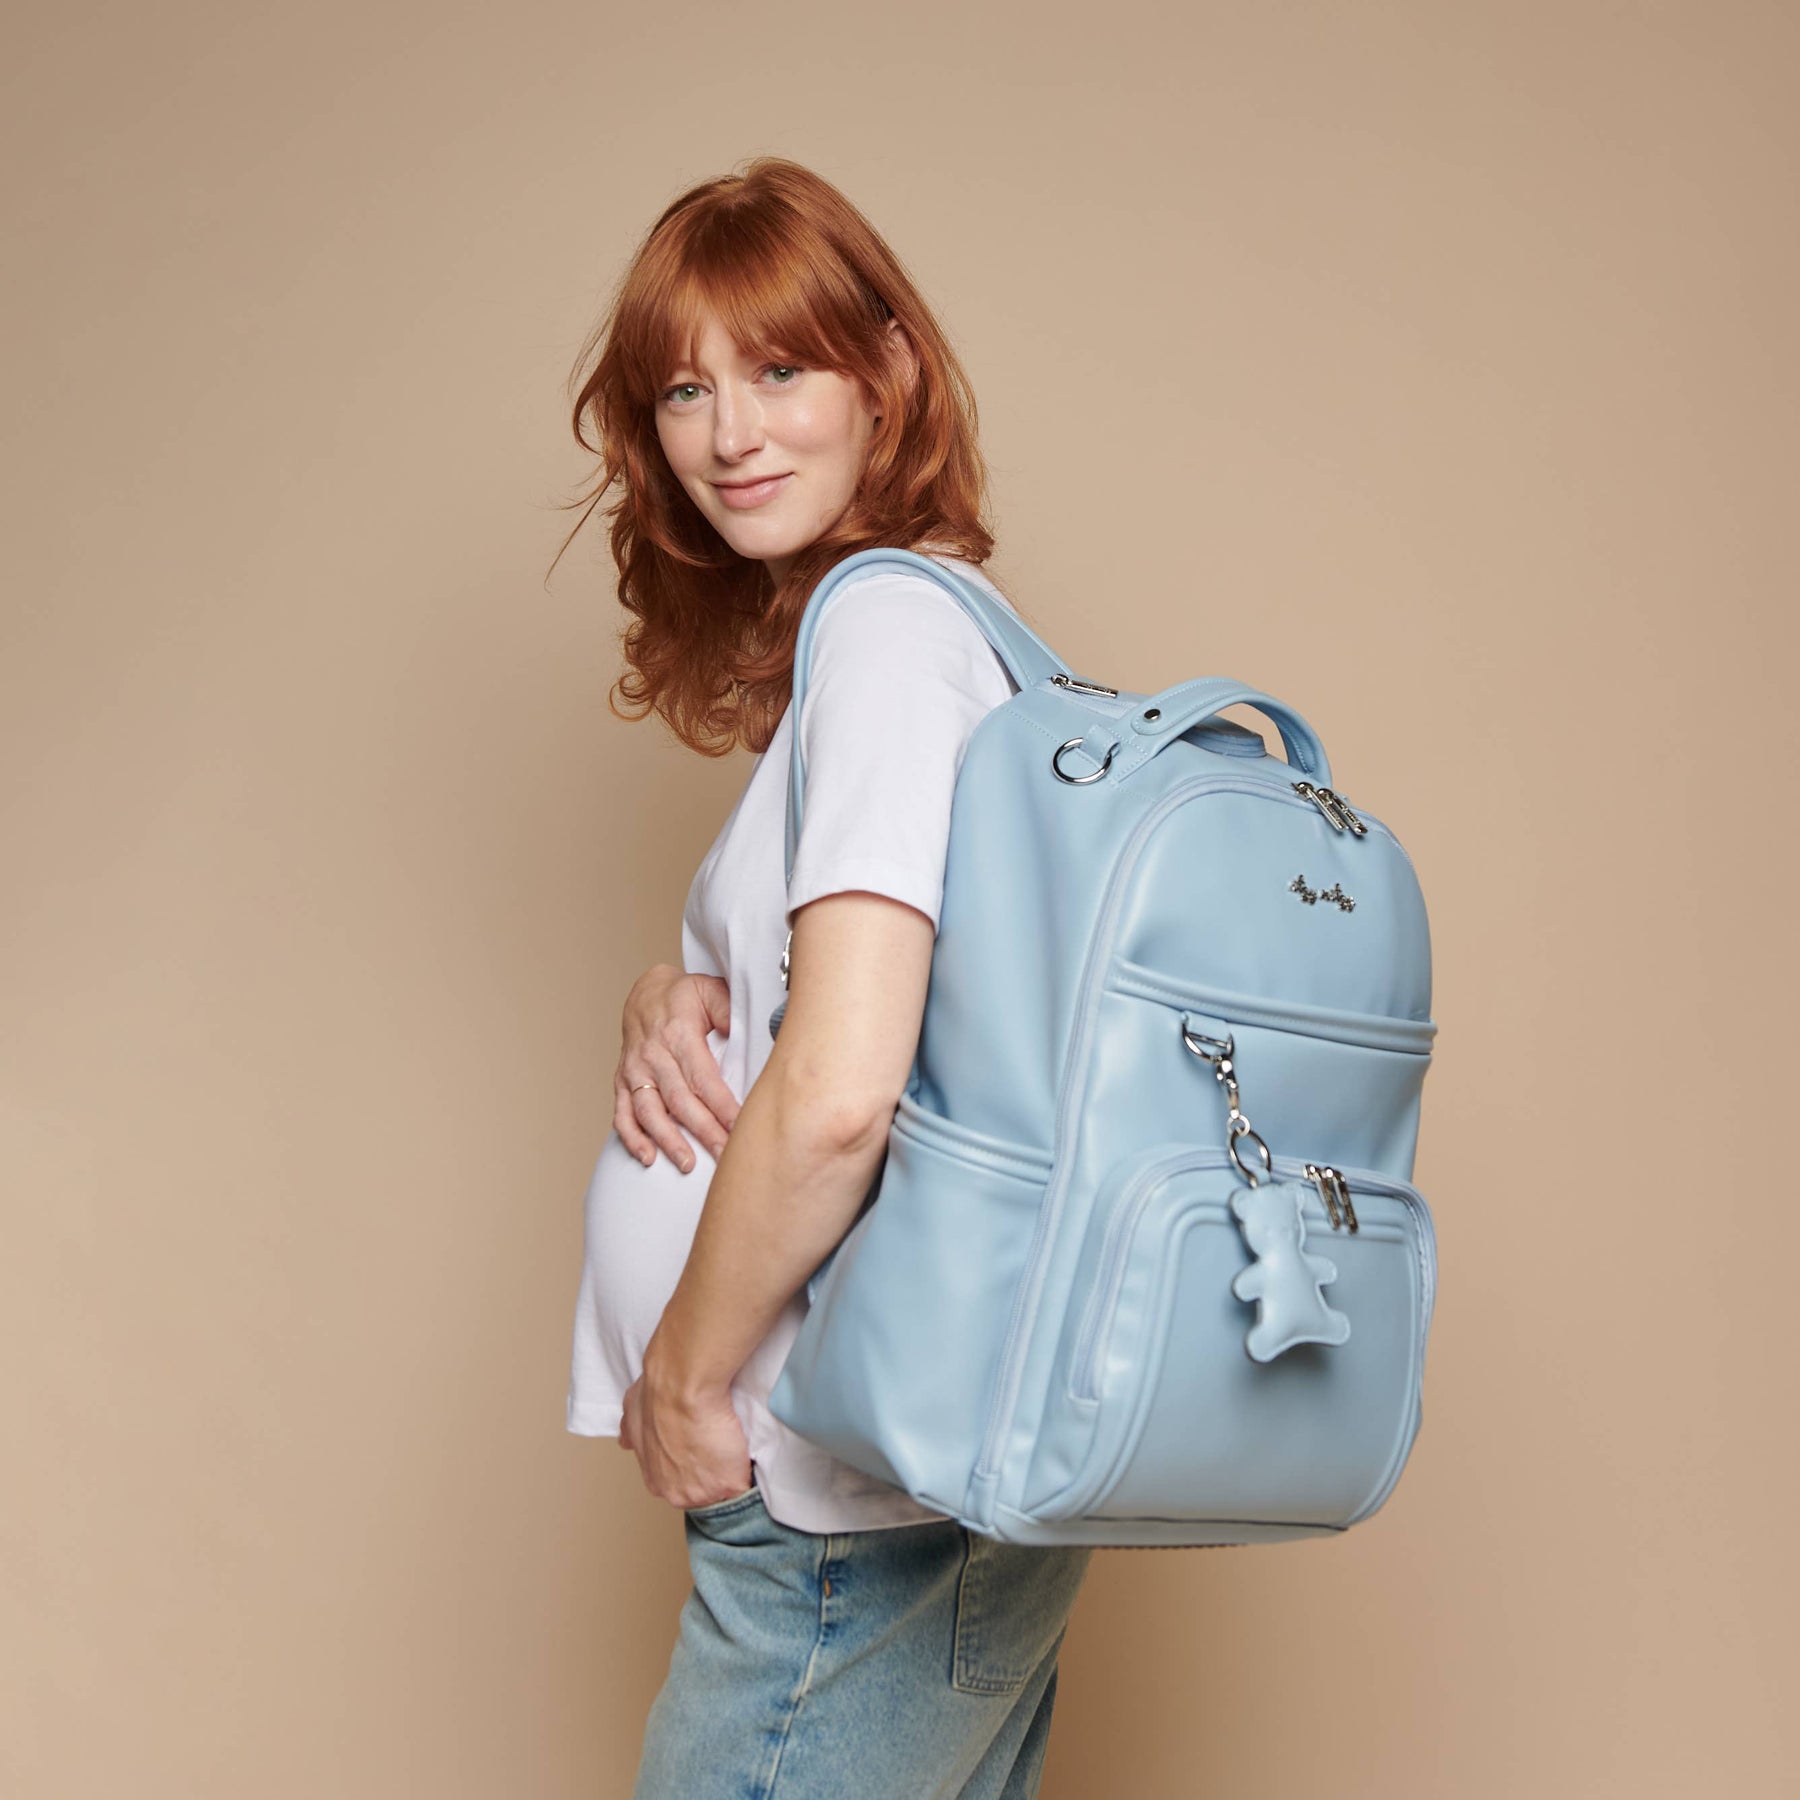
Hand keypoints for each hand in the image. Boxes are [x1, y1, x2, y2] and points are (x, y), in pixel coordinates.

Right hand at [614, 964, 739, 1172]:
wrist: (644, 993)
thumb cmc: (684, 996)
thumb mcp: (711, 990)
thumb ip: (729, 1012)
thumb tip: (746, 1034)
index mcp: (678, 1034)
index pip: (703, 1078)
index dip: (722, 1106)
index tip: (739, 1128)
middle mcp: (653, 1055)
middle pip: (680, 1100)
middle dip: (704, 1132)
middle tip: (724, 1156)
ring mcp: (634, 1070)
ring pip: (649, 1111)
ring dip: (668, 1140)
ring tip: (688, 1164)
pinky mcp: (622, 1081)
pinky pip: (622, 1113)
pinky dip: (631, 1138)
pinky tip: (647, 1157)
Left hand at [618, 1365, 753, 1510]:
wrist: (682, 1386)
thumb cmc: (658, 1395)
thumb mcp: (633, 1413)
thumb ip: (632, 1432)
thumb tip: (627, 1440)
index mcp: (655, 1479)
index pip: (677, 1483)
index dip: (690, 1465)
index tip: (700, 1450)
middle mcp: (675, 1493)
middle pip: (699, 1491)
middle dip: (708, 1473)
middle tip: (717, 1446)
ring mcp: (704, 1493)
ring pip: (723, 1490)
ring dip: (729, 1472)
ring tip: (734, 1447)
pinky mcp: (731, 1485)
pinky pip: (745, 1483)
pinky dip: (748, 1469)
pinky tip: (747, 1452)